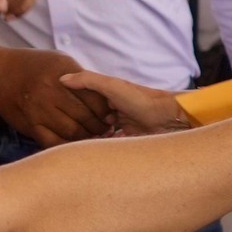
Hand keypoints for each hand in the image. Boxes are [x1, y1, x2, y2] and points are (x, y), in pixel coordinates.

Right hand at [0, 49, 110, 144]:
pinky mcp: (30, 125)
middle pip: (85, 117)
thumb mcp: (60, 62)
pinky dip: (67, 147)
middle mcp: (50, 91)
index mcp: (63, 73)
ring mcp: (39, 110)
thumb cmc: (35, 66)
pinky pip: (53, 143)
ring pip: (72, 133)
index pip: (94, 98)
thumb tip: (107, 98)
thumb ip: (82, 78)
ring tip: (93, 138)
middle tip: (106, 131)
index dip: (107, 111)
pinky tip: (74, 145)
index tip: (112, 115)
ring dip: (86, 139)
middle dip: (100, 127)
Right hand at [56, 70, 190, 135]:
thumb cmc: (142, 99)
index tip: (61, 113)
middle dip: (83, 125)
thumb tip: (62, 78)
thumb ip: (88, 81)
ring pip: (101, 132)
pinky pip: (112, 145)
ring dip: (93, 137)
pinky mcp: (130, 138)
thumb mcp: (112, 85)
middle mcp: (115, 108)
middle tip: (70, 134)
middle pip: (92, 116)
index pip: (86, 98)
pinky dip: (104, 148)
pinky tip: (96, 153)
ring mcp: (123, 123)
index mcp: (109, 93)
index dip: (74, 106)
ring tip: (80, 146)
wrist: (169, 119)